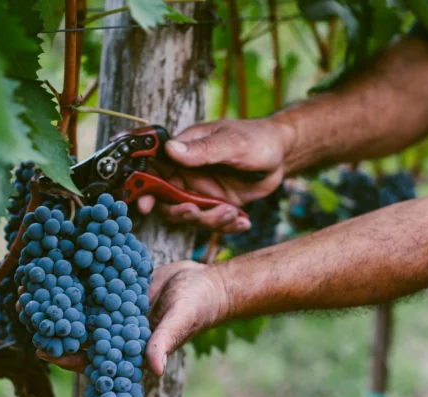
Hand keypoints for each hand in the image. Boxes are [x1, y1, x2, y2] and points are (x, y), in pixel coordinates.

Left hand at [39, 260, 229, 375]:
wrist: (209, 282)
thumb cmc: (200, 308)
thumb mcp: (181, 322)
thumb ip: (164, 342)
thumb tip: (156, 370)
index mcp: (127, 349)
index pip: (90, 358)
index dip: (65, 355)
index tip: (41, 348)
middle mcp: (115, 330)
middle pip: (76, 330)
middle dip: (50, 320)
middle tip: (24, 305)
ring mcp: (114, 307)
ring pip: (79, 303)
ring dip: (57, 293)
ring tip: (31, 279)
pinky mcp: (117, 286)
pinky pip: (92, 280)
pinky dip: (75, 270)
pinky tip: (56, 256)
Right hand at [137, 118, 294, 232]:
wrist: (281, 153)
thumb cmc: (257, 138)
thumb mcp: (232, 143)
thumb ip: (203, 149)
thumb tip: (170, 150)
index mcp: (185, 151)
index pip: (155, 170)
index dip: (146, 189)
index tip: (146, 205)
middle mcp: (189, 173)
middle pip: (169, 201)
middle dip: (181, 212)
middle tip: (196, 211)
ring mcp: (203, 191)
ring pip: (192, 216)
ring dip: (210, 220)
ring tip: (232, 212)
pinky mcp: (218, 204)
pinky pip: (214, 222)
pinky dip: (227, 226)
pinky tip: (243, 222)